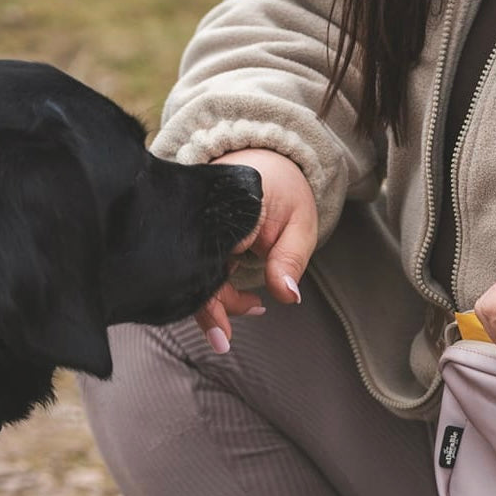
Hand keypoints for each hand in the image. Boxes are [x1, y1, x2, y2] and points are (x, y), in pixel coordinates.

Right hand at [195, 148, 317, 352]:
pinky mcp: (194, 235)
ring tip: (253, 306)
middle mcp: (202, 220)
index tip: (222, 337)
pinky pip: (196, 268)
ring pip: (195, 275)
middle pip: (196, 276)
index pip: (209, 266)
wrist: (267, 158)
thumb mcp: (300, 224)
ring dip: (218, 301)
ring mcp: (195, 227)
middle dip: (214, 310)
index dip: (211, 305)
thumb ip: (291, 260)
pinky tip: (240, 297)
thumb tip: (288, 296)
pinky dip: (214, 289)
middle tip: (232, 336)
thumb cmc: (286, 190)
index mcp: (228, 213)